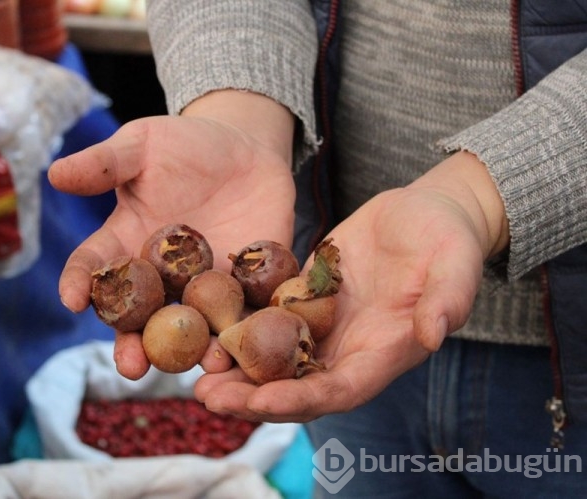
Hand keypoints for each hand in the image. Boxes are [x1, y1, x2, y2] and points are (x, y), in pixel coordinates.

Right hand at [48, 91, 296, 379]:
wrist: (245, 147)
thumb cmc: (184, 145)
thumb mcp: (141, 146)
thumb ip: (104, 164)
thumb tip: (55, 173)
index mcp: (126, 245)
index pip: (97, 269)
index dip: (81, 283)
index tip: (72, 299)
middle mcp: (160, 277)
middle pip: (141, 318)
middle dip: (134, 344)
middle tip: (132, 366)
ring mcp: (204, 286)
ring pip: (194, 327)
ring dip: (196, 350)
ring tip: (201, 364)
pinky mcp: (248, 286)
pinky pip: (246, 311)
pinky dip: (246, 329)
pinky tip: (249, 344)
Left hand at [194, 151, 509, 421]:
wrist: (424, 214)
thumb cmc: (448, 240)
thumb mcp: (456, 265)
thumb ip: (447, 300)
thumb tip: (433, 335)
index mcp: (382, 353)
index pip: (339, 390)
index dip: (301, 399)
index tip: (261, 401)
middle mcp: (346, 350)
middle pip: (295, 387)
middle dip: (252, 398)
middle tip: (208, 398)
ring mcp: (320, 326)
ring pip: (273, 362)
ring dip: (236, 374)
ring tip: (196, 378)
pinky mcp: (300, 298)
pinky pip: (265, 321)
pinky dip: (237, 332)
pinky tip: (205, 331)